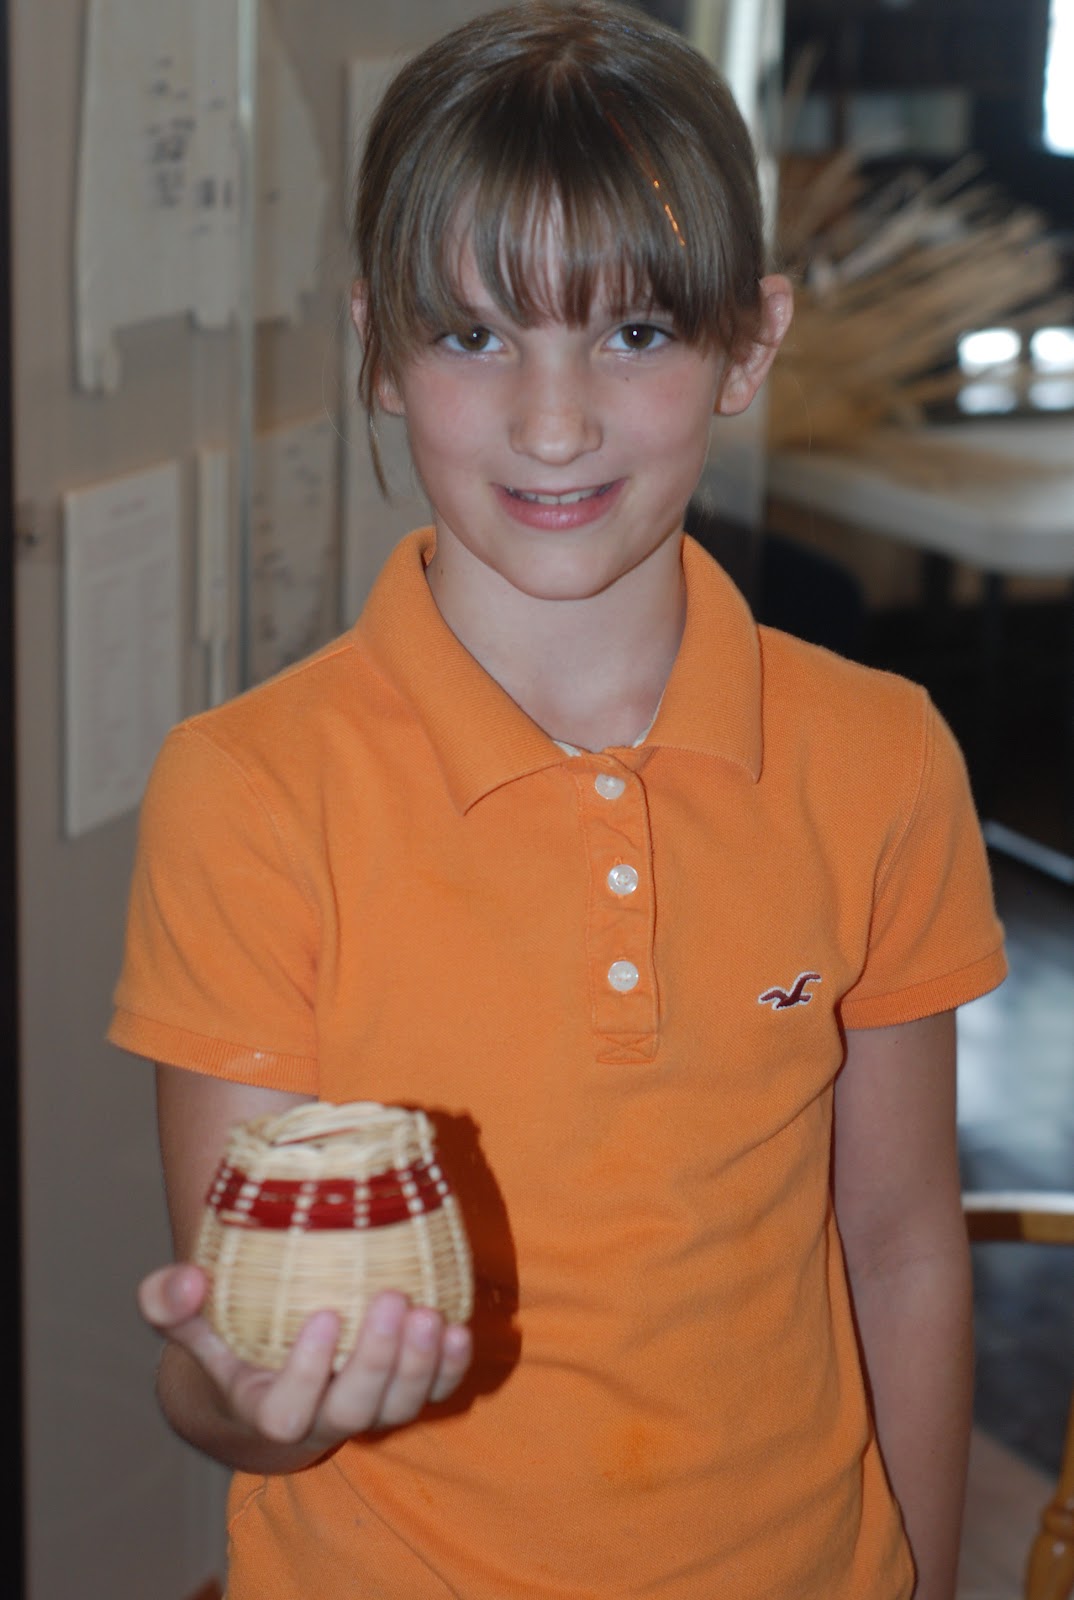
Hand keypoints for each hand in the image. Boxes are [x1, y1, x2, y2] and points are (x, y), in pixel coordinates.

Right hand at [138, 1263, 472, 1464]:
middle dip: (377, 1361)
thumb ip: (172, 1303)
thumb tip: (184, 1281)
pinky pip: (435, 1393)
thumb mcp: (195, 1324)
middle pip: (355, 1411)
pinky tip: (458, 1328)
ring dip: (420, 1364)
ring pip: (400, 1408)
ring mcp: (369, 1410)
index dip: (308, 1373)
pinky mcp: (405, 1392)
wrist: (272, 1375)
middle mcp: (322, 1419)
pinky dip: (451, 1366)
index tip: (325, 1315)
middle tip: (391, 1299)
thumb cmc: (232, 1340)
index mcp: (267, 1408)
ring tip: (429, 1313)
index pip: (286, 1412)